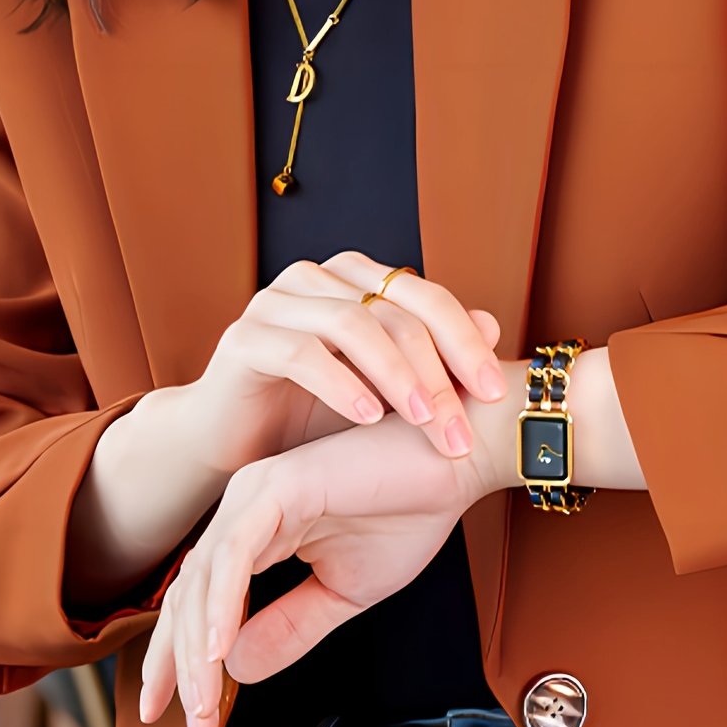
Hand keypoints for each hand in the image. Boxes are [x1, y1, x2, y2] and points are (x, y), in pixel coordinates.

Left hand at [139, 413, 494, 726]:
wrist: (457, 464)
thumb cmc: (410, 511)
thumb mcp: (344, 592)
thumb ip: (291, 627)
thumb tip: (237, 669)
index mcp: (255, 531)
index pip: (201, 605)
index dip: (183, 663)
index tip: (182, 718)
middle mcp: (244, 510)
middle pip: (188, 599)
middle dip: (178, 668)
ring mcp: (255, 495)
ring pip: (204, 582)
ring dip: (198, 651)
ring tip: (202, 705)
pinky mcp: (279, 486)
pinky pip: (236, 553)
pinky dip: (223, 603)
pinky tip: (218, 649)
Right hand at [188, 249, 507, 470]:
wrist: (232, 446)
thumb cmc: (311, 416)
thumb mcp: (383, 392)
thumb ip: (432, 359)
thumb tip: (493, 324)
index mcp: (356, 282)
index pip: (426, 298)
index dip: (465, 342)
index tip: (494, 393)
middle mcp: (317, 281)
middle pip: (395, 313)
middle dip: (437, 373)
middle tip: (459, 428)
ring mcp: (276, 303)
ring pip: (352, 325)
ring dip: (396, 376)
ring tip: (424, 421)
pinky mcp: (243, 338)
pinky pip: (300, 352)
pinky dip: (340, 384)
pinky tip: (368, 417)